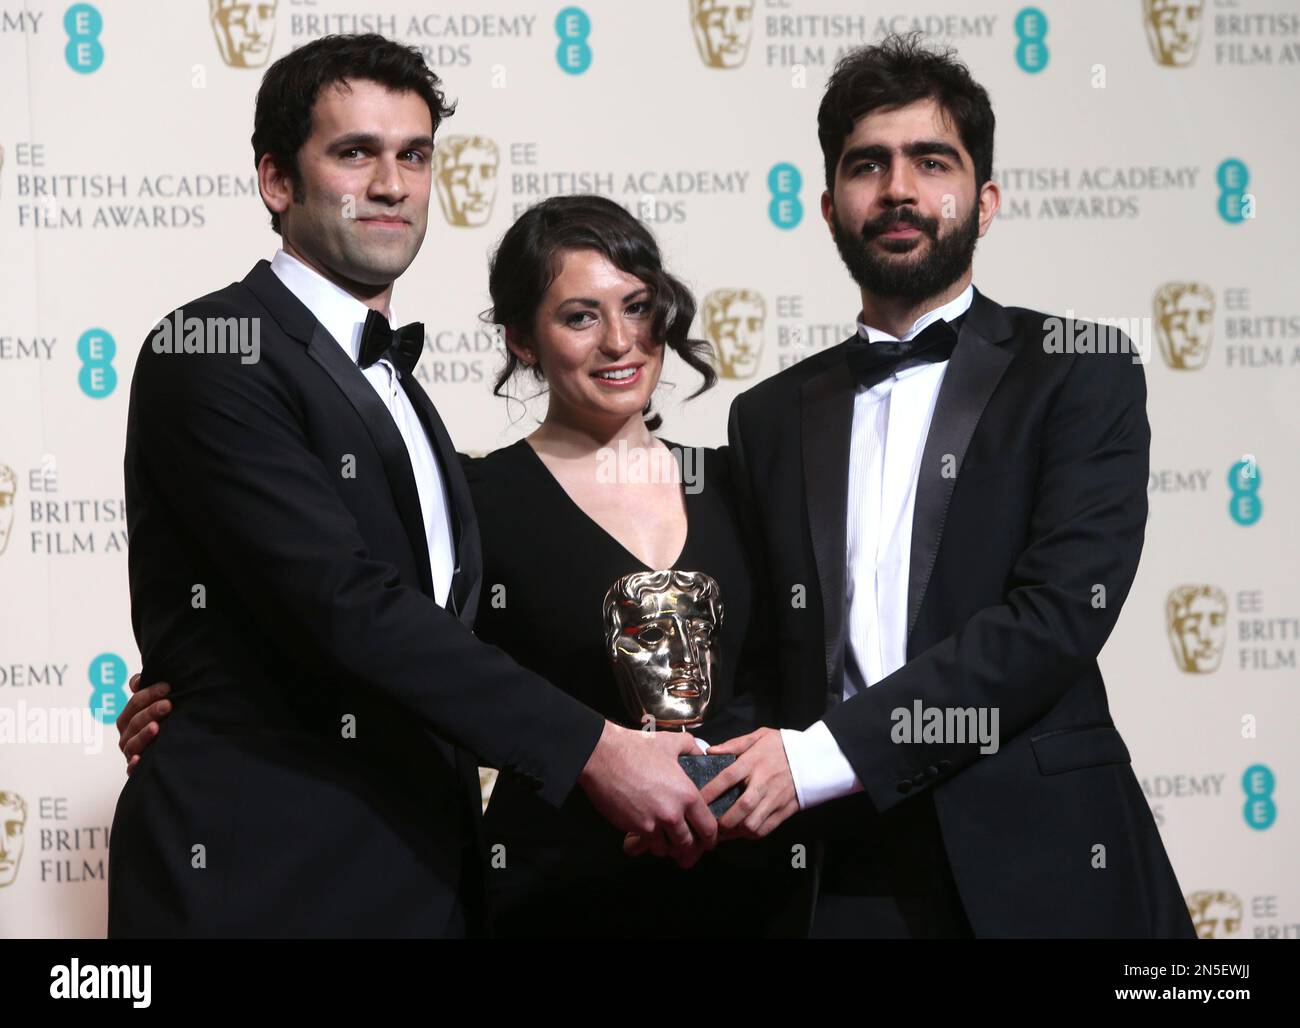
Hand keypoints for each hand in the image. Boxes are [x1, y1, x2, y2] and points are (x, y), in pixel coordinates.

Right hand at [116, 673, 171, 774]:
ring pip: (132, 743)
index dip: (148, 694)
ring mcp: (131, 753)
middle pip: (134, 721)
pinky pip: (131, 770)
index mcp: (130, 718)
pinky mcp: (136, 771)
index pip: (135, 703)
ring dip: (143, 735)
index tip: (166, 687)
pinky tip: (139, 759)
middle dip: (150, 711)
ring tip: (156, 727)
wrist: (174, 756)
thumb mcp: (158, 708)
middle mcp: (128, 735)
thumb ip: (146, 692)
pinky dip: (133, 765)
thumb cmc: (165, 726)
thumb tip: (137, 681)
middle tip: (168, 704)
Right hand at [579, 722, 716, 868]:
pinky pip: (647, 844)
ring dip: (669, 847)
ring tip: (669, 843)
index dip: (711, 838)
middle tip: (689, 850)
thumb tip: (701, 753)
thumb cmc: (637, 747)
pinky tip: (651, 837)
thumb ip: (692, 748)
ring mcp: (652, 823)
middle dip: (689, 849)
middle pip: (688, 844)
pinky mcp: (633, 828)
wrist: (603, 756)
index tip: (709, 841)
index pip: (708, 827)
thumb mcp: (672, 742)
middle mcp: (672, 813)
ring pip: (667, 848)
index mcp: (687, 794)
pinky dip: (651, 843)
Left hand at [700, 728, 798, 840]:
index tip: (695, 800)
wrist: (816, 757)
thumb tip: (710, 751)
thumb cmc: (783, 745)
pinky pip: (766, 829)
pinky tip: (742, 831)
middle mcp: (763, 782)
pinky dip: (751, 834)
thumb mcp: (760, 736)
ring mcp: (776, 799)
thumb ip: (734, 744)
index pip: (726, 778)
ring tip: (724, 831)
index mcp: (754, 762)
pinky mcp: (786, 810)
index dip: (709, 792)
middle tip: (709, 824)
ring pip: (753, 824)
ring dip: (736, 831)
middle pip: (740, 808)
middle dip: (722, 821)